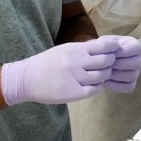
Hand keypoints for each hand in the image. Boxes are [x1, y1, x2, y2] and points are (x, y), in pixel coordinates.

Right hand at [0, 36, 118, 104]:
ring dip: (104, 76)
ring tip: (98, 76)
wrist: (26, 79)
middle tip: (107, 66)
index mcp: (75, 49)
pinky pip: (94, 90)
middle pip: (106, 62)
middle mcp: (76, 62)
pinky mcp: (73, 93)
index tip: (113, 52)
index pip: (104, 47)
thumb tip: (106, 47)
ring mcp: (75, 78)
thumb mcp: (65, 49)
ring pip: (101, 76)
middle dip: (110, 63)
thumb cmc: (47, 63)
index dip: (113, 50)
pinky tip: (91, 85)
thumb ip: (84, 49)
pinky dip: (96, 87)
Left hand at [102, 35, 140, 93]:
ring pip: (131, 76)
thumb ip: (108, 44)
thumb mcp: (104, 43)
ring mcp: (135, 72)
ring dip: (115, 75)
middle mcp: (138, 59)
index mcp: (134, 45)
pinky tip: (106, 81)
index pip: (136, 48)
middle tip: (106, 64)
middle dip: (118, 64)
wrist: (96, 61)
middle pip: (135, 63)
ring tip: (105, 72)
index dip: (123, 51)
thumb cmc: (102, 49)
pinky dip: (116, 85)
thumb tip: (114, 52)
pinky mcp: (131, 83)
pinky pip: (128, 87)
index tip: (111, 53)